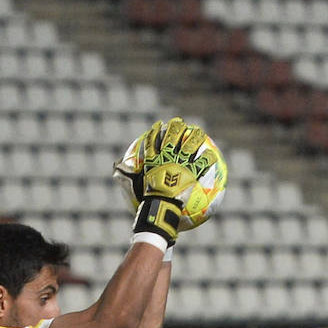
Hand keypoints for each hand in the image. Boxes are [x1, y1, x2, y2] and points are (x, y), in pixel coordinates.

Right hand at [121, 117, 209, 246]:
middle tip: (181, 124)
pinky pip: (202, 162)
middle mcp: (168, 156)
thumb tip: (116, 170)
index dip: (156, 131)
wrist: (161, 204)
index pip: (153, 140)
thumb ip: (127, 177)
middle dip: (177, 127)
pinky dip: (207, 158)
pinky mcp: (192, 171)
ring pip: (189, 143)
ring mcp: (181, 162)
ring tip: (199, 132)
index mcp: (154, 159)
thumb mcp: (135, 187)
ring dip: (194, 136)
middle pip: (173, 135)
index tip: (160, 125)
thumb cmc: (148, 198)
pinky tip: (212, 155)